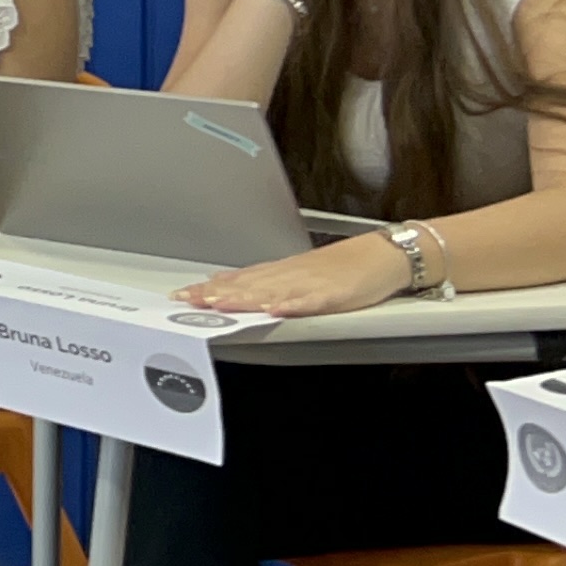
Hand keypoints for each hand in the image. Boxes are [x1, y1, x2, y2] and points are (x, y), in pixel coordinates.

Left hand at [176, 233, 406, 316]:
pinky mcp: (334, 293)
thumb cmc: (344, 266)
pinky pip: (310, 300)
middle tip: (187, 301)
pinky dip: (292, 304)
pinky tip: (275, 310)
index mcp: (280, 272)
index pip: (238, 280)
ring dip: (243, 298)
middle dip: (216, 294)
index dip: (209, 288)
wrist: (383, 255)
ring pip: (271, 291)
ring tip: (218, 304)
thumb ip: (263, 279)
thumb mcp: (297, 272)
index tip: (182, 295)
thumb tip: (227, 282)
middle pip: (247, 285)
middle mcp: (289, 275)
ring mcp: (311, 283)